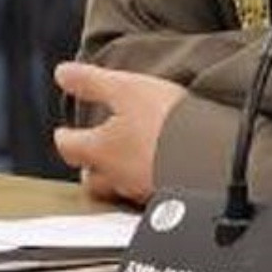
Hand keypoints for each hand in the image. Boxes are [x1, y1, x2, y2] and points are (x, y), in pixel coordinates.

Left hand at [52, 61, 186, 203]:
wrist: (209, 155)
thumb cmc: (165, 121)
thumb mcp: (125, 88)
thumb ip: (91, 82)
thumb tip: (62, 74)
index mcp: (101, 149)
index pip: (69, 147)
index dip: (65, 138)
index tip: (64, 133)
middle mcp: (117, 176)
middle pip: (92, 181)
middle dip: (90, 169)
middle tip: (93, 157)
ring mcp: (142, 190)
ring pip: (120, 188)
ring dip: (119, 177)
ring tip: (128, 163)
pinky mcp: (168, 197)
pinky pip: (150, 192)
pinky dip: (149, 181)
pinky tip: (160, 170)